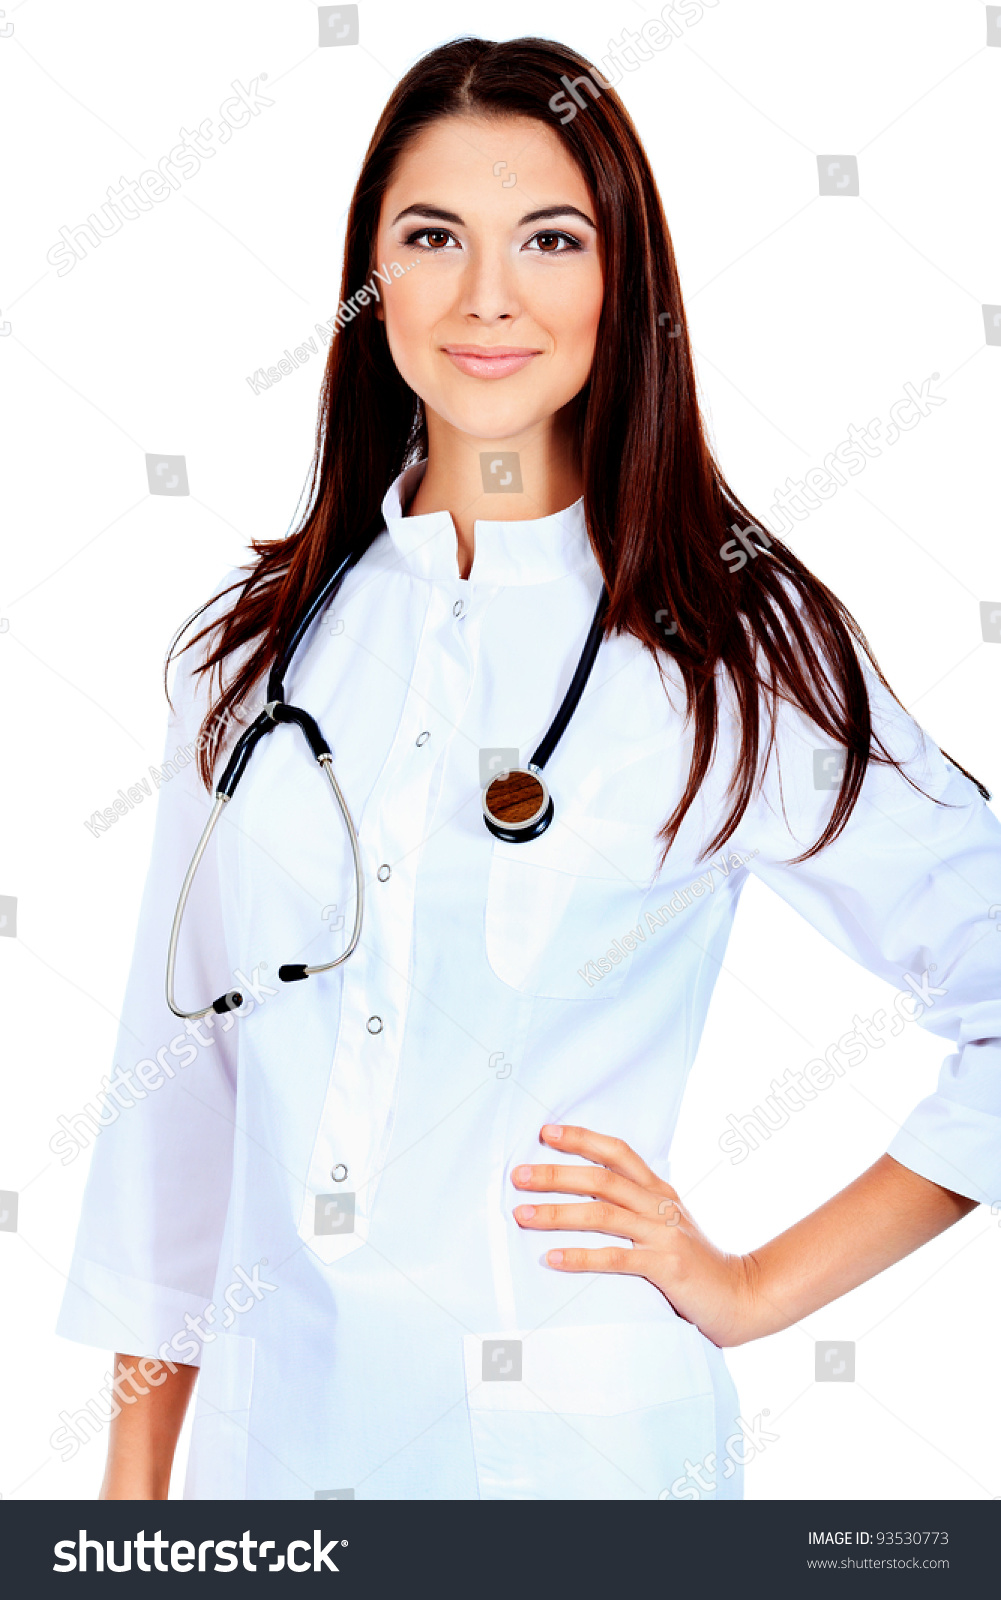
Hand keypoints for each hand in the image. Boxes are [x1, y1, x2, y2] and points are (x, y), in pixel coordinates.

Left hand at [512, 1123, 758, 1347]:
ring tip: (522, 1216)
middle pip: (602, 1179)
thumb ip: (636, 1205)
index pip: (617, 1152)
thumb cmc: (695, 1262)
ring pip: (603, 1215)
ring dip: (558, 1213)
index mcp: (659, 1190)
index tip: (545, 1133)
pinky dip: (581, 1257)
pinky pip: (616, 1259)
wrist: (742, 1296)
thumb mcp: (668, 1223)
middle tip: (518, 1176)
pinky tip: (552, 1258)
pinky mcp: (667, 1268)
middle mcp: (660, 1205)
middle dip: (556, 1175)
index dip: (581, 1138)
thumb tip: (584, 1193)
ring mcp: (665, 1235)